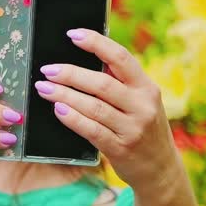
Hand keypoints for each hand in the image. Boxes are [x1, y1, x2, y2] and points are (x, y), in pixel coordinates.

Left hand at [33, 29, 182, 191]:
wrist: (161, 170)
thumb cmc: (143, 128)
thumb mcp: (141, 102)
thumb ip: (120, 84)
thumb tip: (83, 59)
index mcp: (147, 87)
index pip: (121, 58)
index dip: (96, 43)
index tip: (72, 35)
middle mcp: (143, 105)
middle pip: (102, 83)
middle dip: (71, 74)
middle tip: (47, 70)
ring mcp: (133, 128)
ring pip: (94, 107)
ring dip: (65, 95)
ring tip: (44, 88)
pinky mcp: (121, 149)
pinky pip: (92, 130)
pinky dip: (72, 118)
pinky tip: (57, 109)